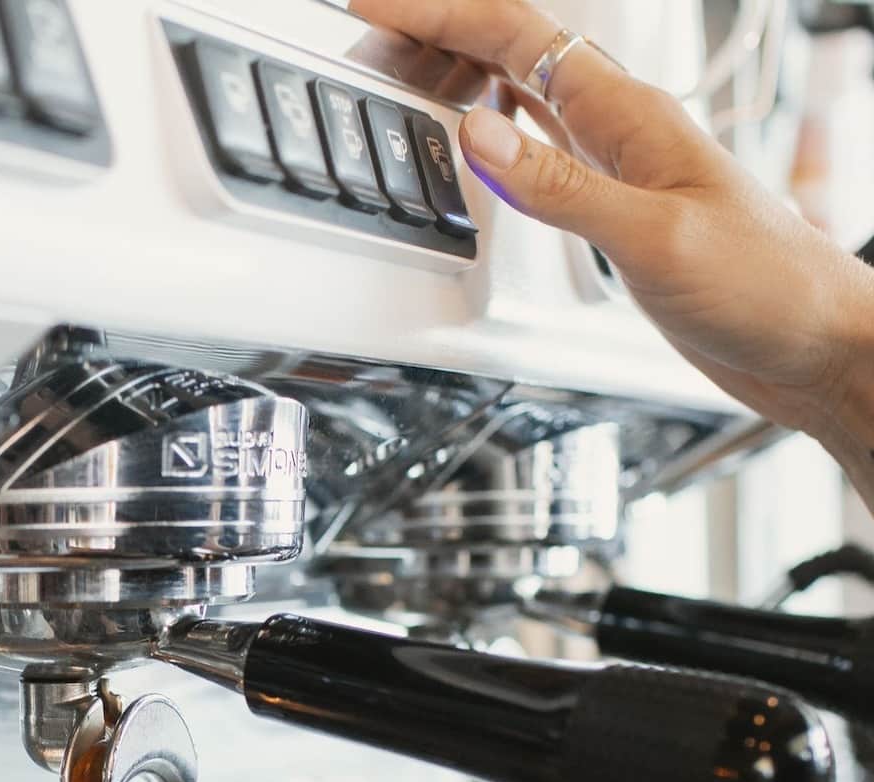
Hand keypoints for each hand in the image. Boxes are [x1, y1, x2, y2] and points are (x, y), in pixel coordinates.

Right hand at [348, 0, 873, 444]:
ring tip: (408, 70)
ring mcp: (620, 166)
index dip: (440, 13)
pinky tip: (481, 139)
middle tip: (374, 34)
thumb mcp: (652, 237)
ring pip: (526, 94)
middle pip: (515, 51)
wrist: (813, 343)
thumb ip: (560, 188)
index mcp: (632, 118)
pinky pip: (544, 146)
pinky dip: (497, 131)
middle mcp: (623, 131)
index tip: (376, 5)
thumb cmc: (764, 289)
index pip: (517, 39)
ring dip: (463, 72)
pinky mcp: (618, 208)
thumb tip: (477, 136)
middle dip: (439, 31)